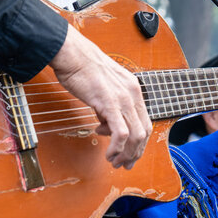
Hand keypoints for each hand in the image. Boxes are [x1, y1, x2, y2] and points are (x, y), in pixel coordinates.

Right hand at [49, 25, 151, 168]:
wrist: (71, 54)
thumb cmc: (82, 69)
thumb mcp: (102, 89)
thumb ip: (107, 108)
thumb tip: (105, 126)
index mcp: (133, 90)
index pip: (145, 123)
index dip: (139, 143)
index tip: (130, 154)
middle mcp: (133, 94)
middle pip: (144, 132)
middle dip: (135, 153)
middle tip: (124, 164)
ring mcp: (124, 99)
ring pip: (136, 136)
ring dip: (126, 154)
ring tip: (114, 162)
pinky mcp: (110, 103)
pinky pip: (121, 133)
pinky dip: (117, 148)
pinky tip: (109, 154)